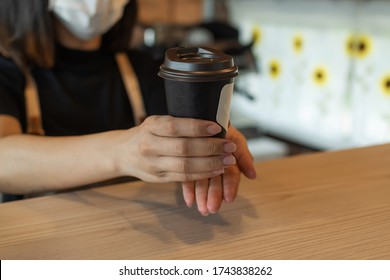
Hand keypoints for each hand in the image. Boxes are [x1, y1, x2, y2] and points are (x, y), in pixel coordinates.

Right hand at [115, 115, 236, 182]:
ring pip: (185, 166)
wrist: (122, 153)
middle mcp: (149, 146)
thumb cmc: (147, 134)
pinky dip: (202, 174)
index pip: (175, 127)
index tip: (217, 128)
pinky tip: (217, 169)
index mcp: (150, 126)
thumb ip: (177, 123)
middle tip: (229, 146)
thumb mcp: (156, 122)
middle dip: (211, 148)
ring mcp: (153, 164)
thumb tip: (212, 122)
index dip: (198, 128)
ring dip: (211, 163)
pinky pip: (183, 178)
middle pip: (183, 148)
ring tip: (228, 159)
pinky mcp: (158, 178)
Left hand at [182, 126, 256, 215]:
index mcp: (228, 159)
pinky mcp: (186, 163)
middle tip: (212, 208)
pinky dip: (188, 189)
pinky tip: (188, 200)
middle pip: (216, 181)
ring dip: (202, 195)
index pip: (231, 174)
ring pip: (202, 181)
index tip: (229, 198)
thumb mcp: (234, 138)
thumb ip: (243, 155)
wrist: (201, 114)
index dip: (231, 186)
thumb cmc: (220, 126)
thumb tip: (253, 175)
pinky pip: (187, 177)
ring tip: (201, 208)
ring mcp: (201, 164)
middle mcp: (215, 163)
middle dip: (214, 195)